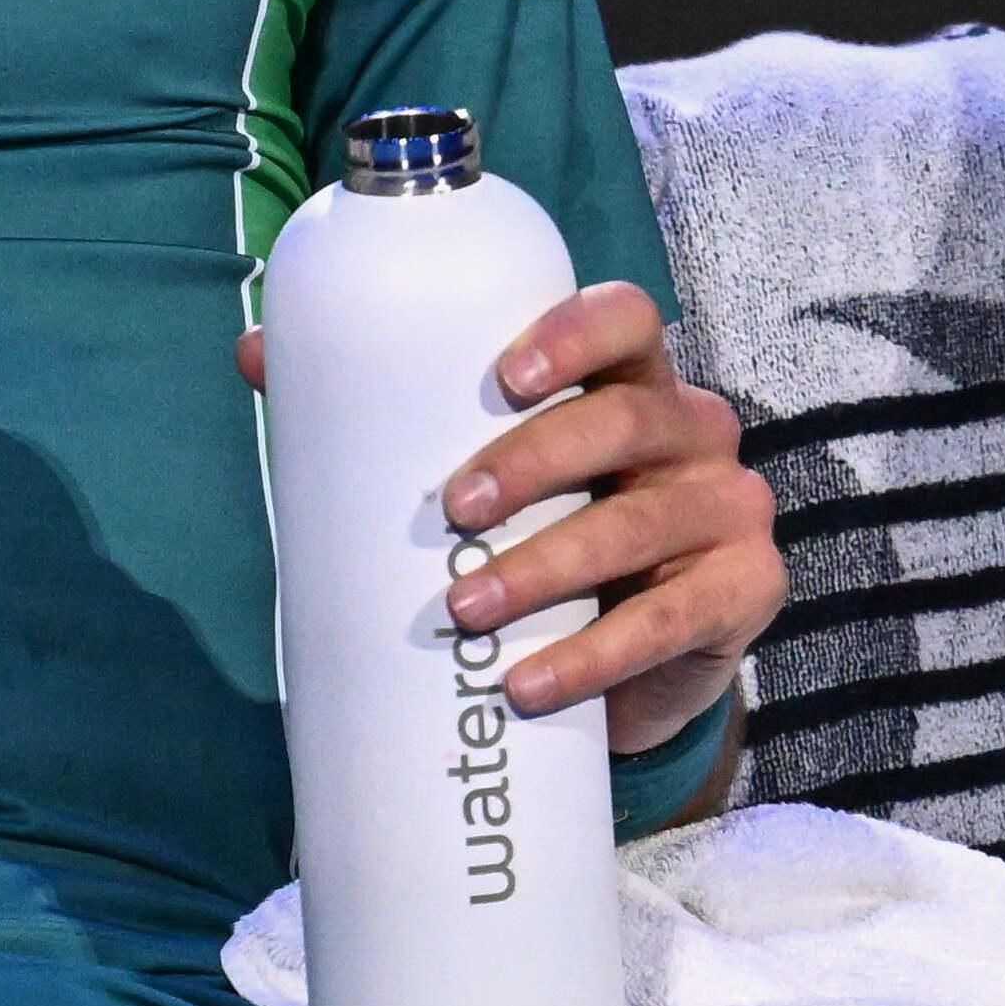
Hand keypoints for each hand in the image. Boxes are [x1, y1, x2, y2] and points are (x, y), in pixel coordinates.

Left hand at [441, 282, 776, 751]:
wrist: (633, 671)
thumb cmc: (552, 543)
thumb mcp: (501, 482)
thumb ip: (401, 421)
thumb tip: (259, 354)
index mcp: (633, 383)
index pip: (625, 322)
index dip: (573, 335)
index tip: (503, 379)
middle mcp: (694, 431)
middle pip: (624, 421)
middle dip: (533, 462)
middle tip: (454, 509)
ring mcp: (728, 510)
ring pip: (636, 528)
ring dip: (545, 568)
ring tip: (466, 608)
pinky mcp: (745, 593)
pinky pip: (667, 622)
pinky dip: (591, 657)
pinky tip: (529, 683)